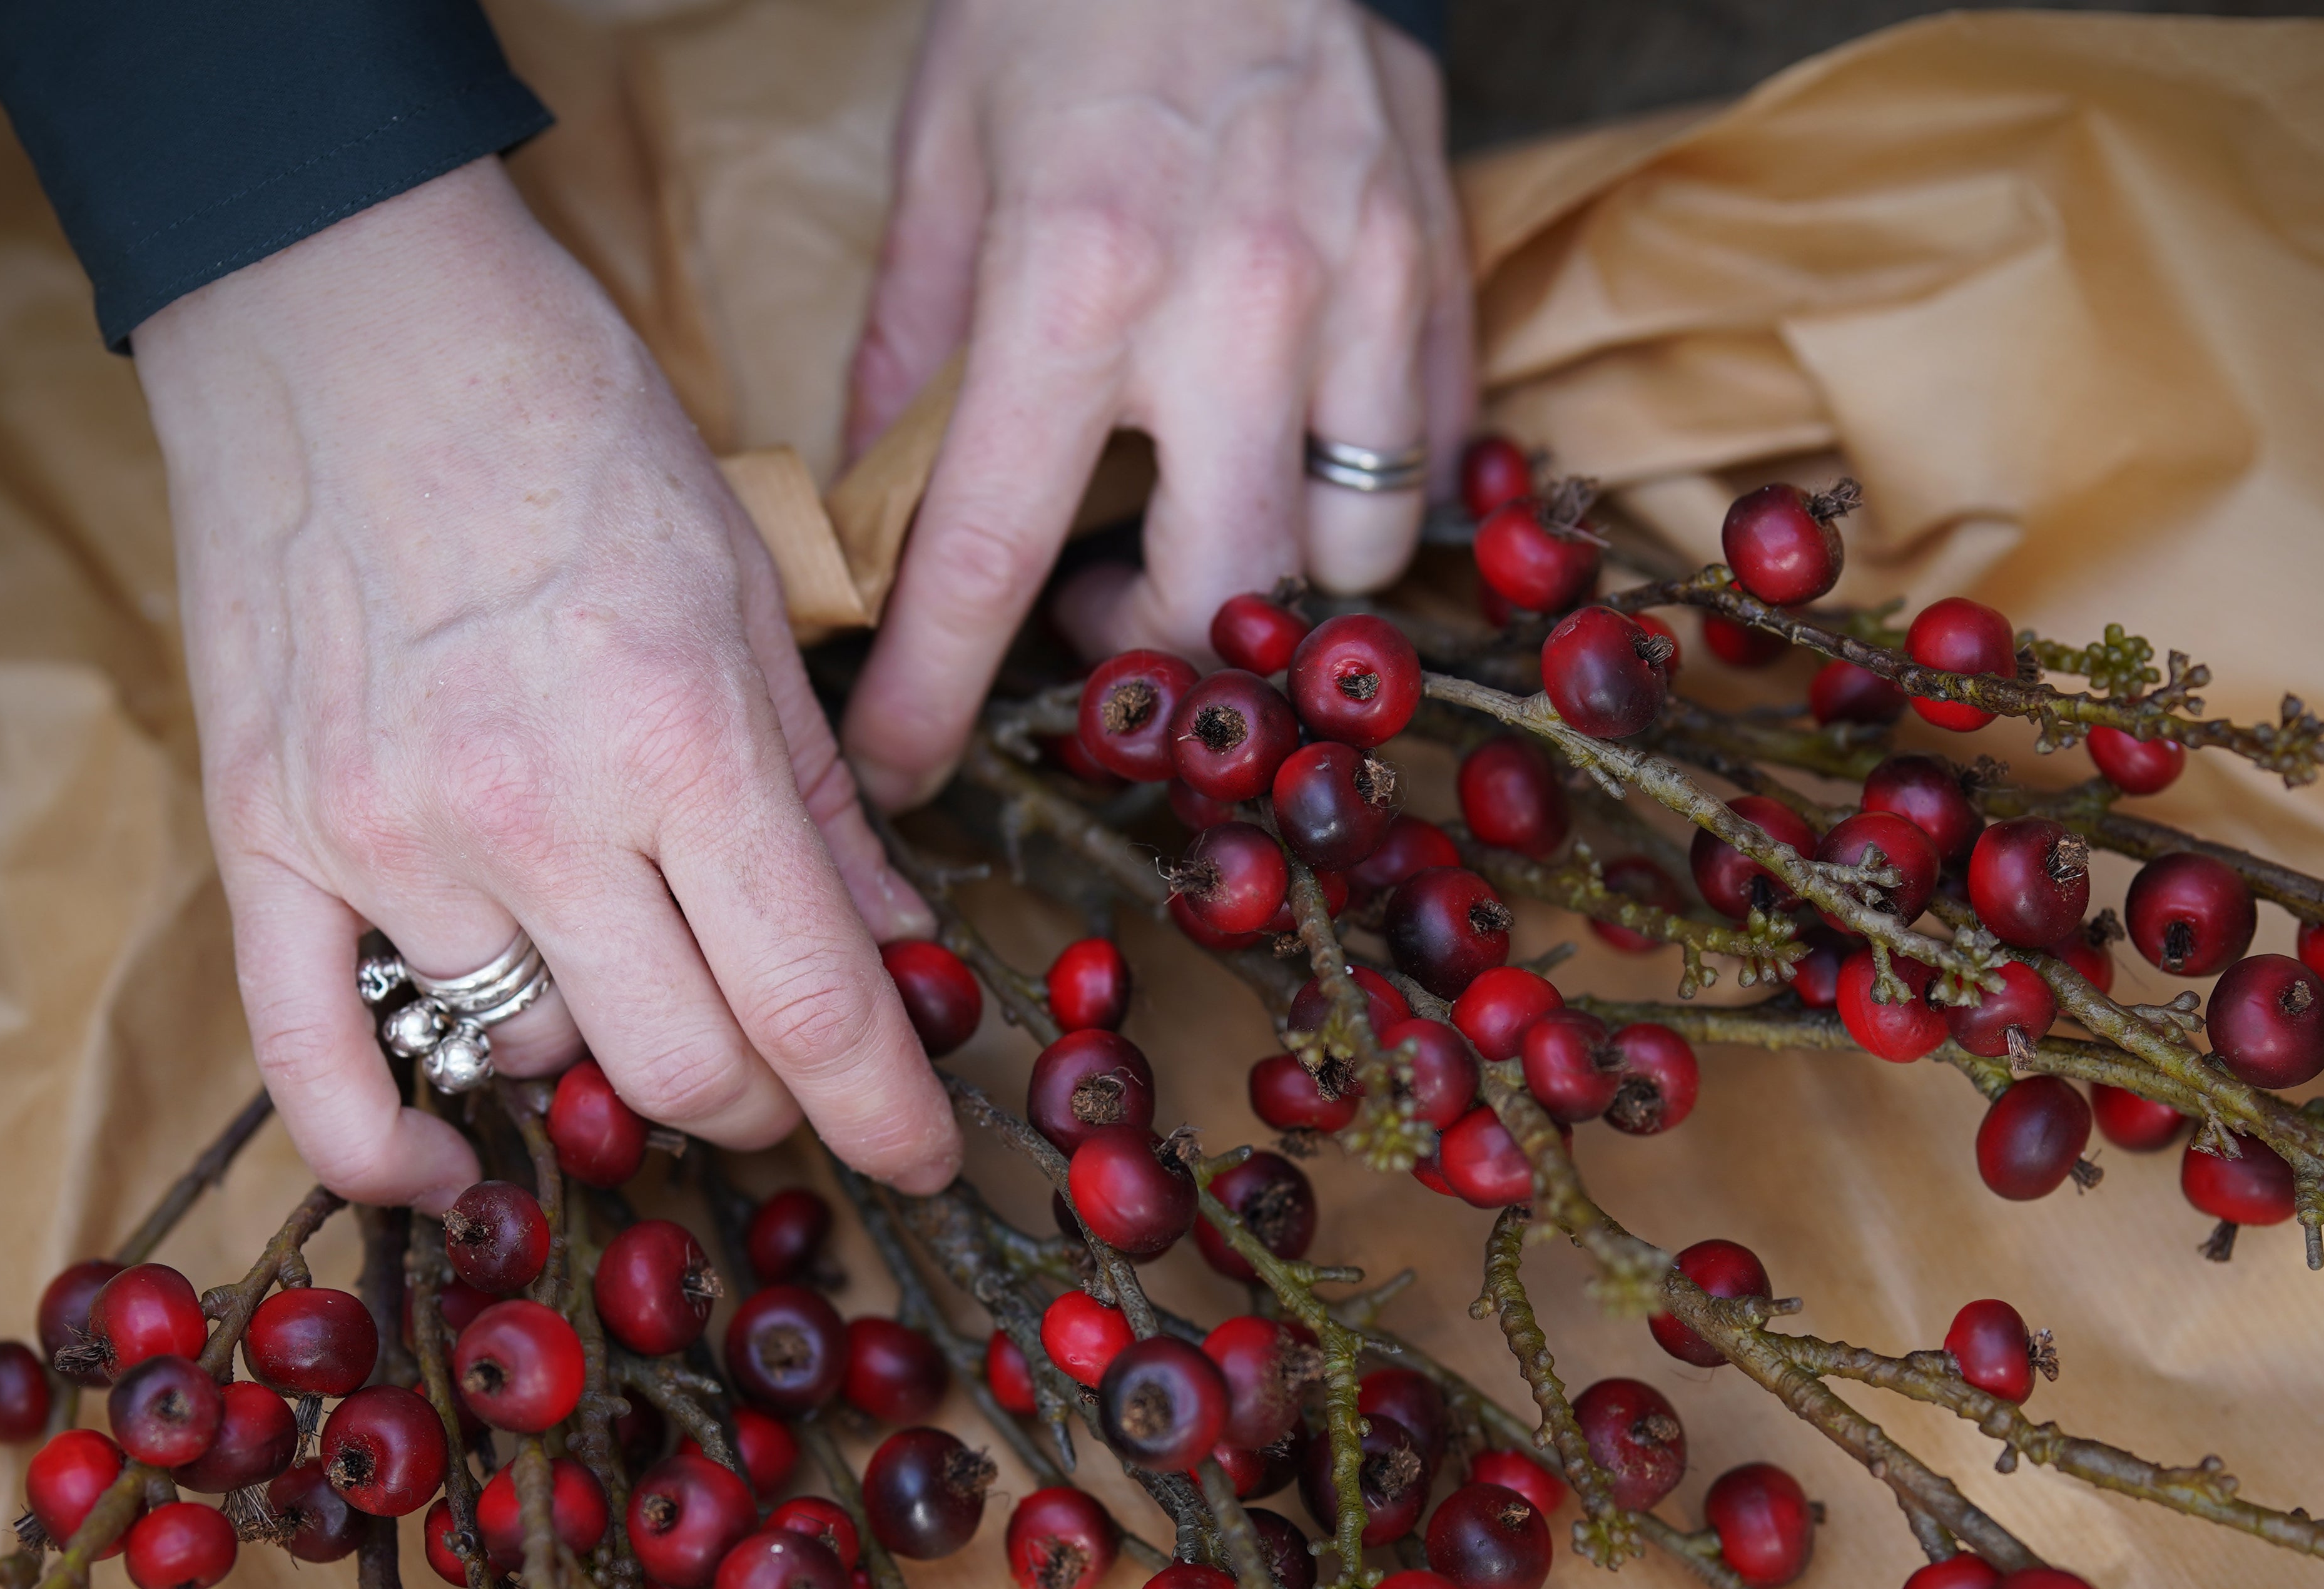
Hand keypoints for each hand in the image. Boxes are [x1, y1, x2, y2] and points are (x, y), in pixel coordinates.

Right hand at [134, 159, 960, 1209]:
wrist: (345, 309)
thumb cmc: (572, 430)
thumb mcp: (749, 594)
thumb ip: (822, 794)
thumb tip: (892, 947)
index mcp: (682, 738)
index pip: (813, 1005)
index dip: (886, 1113)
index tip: (921, 1154)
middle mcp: (534, 809)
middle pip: (685, 1071)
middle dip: (764, 1100)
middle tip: (783, 1059)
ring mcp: (385, 833)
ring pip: (532, 1062)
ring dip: (605, 1059)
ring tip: (622, 976)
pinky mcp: (266, 838)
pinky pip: (314, 1065)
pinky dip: (387, 1154)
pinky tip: (453, 1172)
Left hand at [840, 0, 1473, 810]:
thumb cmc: (1063, 1)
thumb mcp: (942, 160)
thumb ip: (915, 355)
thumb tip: (885, 515)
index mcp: (1075, 277)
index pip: (991, 549)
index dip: (935, 690)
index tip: (900, 776)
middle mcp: (1237, 303)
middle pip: (1223, 600)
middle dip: (1159, 657)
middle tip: (1105, 613)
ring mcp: (1362, 287)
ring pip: (1352, 557)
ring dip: (1274, 585)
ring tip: (1211, 520)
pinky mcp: (1438, 269)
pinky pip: (1427, 459)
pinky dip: (1361, 492)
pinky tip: (1299, 445)